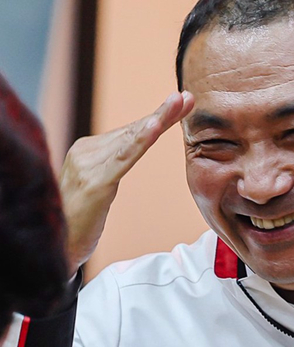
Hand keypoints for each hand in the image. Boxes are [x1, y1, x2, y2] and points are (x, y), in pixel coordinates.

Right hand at [59, 91, 194, 276]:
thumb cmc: (77, 220)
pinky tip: (156, 127)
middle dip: (163, 113)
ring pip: (132, 139)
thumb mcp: (99, 187)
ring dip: (159, 119)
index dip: (157, 117)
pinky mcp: (94, 183)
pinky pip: (125, 158)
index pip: (129, 131)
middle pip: (133, 130)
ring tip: (179, 103)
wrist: (52, 249)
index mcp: (87, 152)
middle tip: (186, 97)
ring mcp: (88, 166)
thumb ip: (113, 165)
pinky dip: (142, 140)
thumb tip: (135, 146)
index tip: (181, 103)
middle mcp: (85, 153)